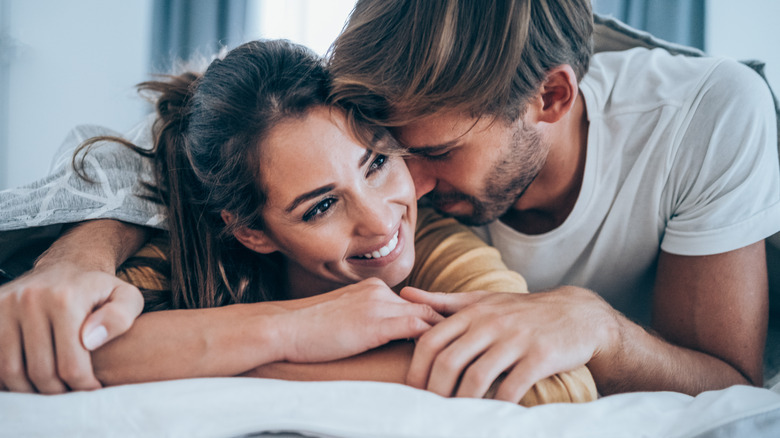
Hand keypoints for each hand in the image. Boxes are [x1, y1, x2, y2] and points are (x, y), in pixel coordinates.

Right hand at [0, 263, 143, 392]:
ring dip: (31, 389)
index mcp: (65, 299)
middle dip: (58, 392)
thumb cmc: (100, 290)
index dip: (83, 386)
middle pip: (40, 371)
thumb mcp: (126, 297)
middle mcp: (30, 299)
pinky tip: (30, 378)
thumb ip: (121, 317)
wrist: (68, 265)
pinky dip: (8, 377)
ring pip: (11, 370)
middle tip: (71, 393)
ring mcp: (5, 304)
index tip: (93, 390)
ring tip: (52, 388)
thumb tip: (91, 340)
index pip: (70, 364)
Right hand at [277, 278, 443, 362]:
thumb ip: (366, 319)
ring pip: (426, 315)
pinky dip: (432, 341)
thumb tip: (382, 335)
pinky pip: (416, 328)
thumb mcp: (343, 317)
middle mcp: (379, 290)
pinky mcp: (375, 323)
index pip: (413, 303)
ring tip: (459, 351)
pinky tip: (441, 356)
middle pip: (425, 307)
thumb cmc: (307, 329)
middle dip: (446, 324)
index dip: (432, 319)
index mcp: (372, 287)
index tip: (449, 334)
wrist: (284, 327)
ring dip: (444, 334)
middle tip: (465, 342)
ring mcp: (378, 304)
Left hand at [400, 286, 618, 402]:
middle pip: (450, 361)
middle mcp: (491, 323)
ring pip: (477, 377)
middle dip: (435, 391)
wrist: (577, 314)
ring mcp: (516, 339)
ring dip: (462, 402)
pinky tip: (490, 414)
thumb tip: (405, 294)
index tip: (413, 391)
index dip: (417, 369)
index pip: (432, 340)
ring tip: (455, 418)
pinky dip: (497, 405)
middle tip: (430, 411)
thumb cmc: (521, 311)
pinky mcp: (540, 356)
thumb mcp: (482, 300)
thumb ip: (443, 301)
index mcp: (472, 312)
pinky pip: (512, 386)